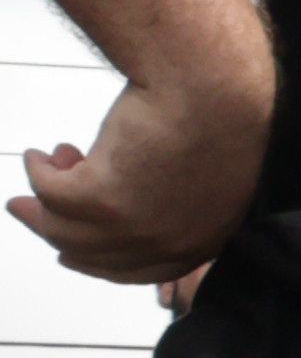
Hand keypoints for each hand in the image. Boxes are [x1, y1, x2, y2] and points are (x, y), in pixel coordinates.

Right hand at [13, 58, 270, 289]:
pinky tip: (39, 155)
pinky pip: (51, 193)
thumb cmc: (215, 114)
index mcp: (202, 240)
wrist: (213, 88)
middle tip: (28, 209)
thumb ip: (169, 200)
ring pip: (65, 230)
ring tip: (34, 170)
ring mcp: (136, 227)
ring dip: (38, 204)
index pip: (140, 269)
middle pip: (95, 254)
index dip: (98, 261)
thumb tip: (119, 196)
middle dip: (55, 231)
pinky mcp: (103, 200)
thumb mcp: (200, 174)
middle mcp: (169, 244)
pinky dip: (39, 172)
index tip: (70, 253)